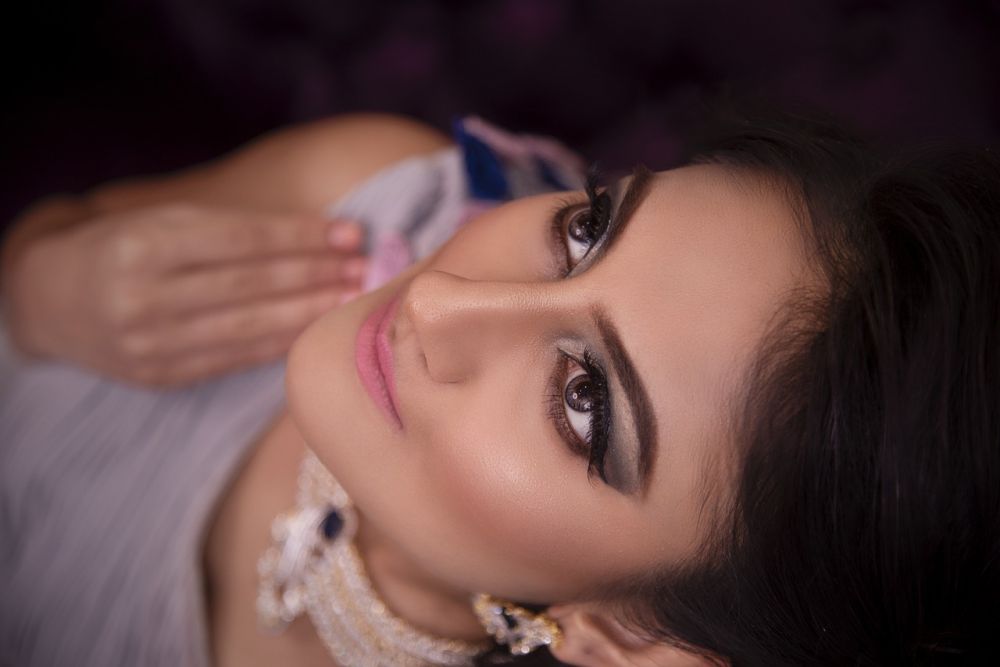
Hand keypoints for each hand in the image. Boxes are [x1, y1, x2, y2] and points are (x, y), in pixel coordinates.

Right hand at [4, 203, 365, 385]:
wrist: (52, 301)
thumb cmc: (124, 248)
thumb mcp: (165, 222)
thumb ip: (235, 228)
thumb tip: (321, 232)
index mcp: (145, 245)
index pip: (242, 241)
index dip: (302, 237)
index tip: (351, 232)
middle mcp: (145, 296)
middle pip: (251, 286)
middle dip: (316, 275)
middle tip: (365, 269)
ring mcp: (151, 343)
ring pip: (248, 328)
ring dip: (308, 313)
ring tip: (352, 299)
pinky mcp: (160, 376)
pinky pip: (233, 360)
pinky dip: (278, 344)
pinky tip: (314, 330)